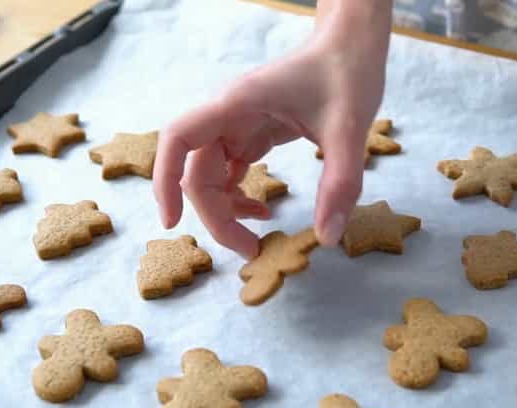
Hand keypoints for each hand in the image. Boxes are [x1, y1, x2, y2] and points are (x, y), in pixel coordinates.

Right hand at [153, 2, 390, 258]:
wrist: (352, 47)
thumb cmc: (347, 74)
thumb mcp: (349, 130)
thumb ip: (340, 183)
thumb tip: (327, 237)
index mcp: (236, 104)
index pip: (178, 139)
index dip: (165, 180)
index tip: (173, 222)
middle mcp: (228, 115)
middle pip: (196, 171)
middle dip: (215, 216)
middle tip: (251, 251)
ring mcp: (237, 125)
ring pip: (210, 176)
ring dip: (224, 210)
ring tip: (257, 238)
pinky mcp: (251, 133)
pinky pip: (229, 172)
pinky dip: (238, 197)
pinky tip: (264, 213)